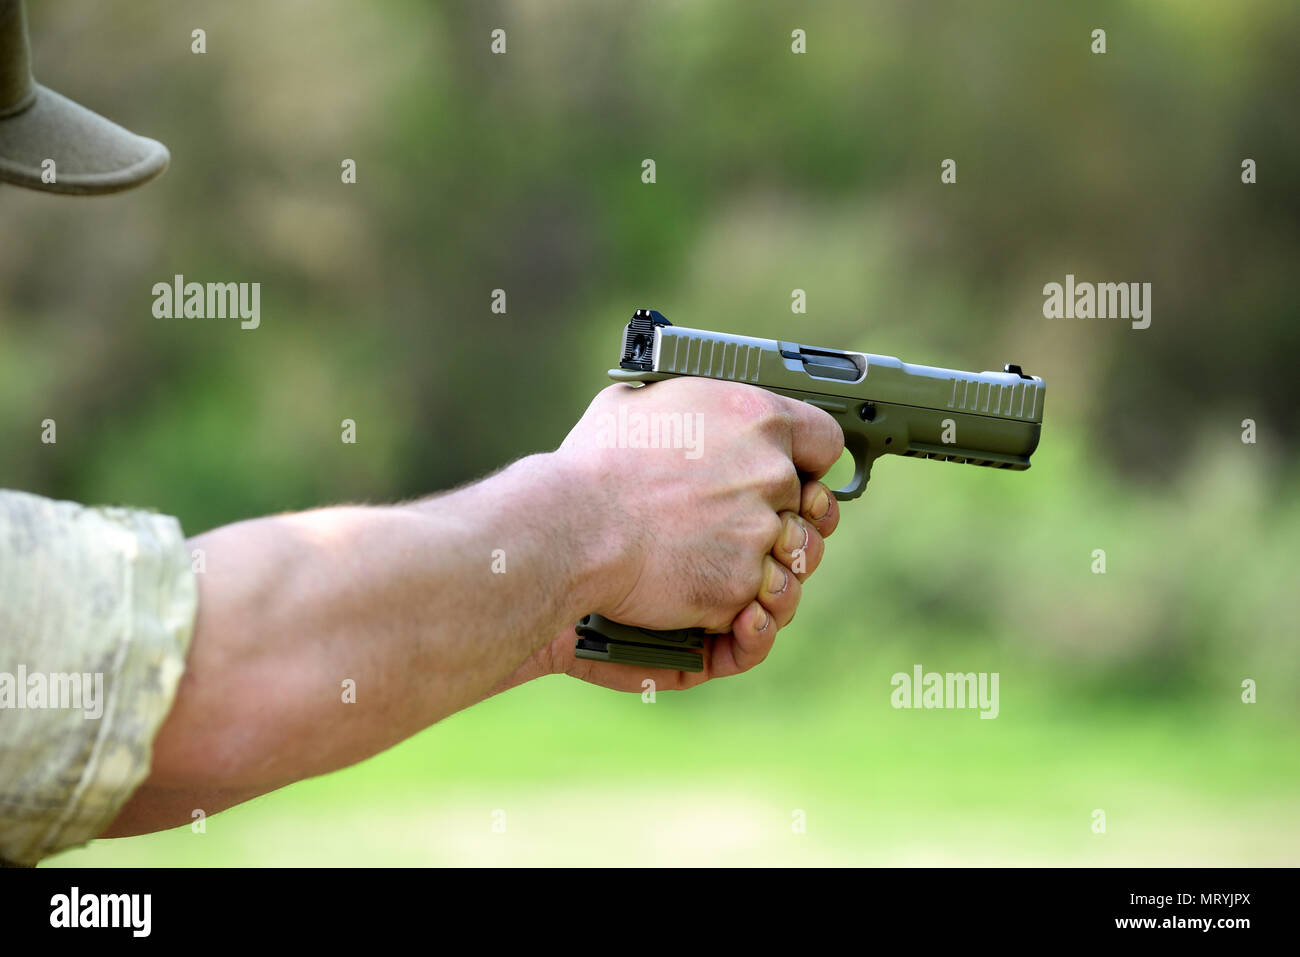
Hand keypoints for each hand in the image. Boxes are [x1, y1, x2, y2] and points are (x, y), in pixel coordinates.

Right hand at [546, 376, 843, 687]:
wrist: (572, 525)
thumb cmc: (594, 463)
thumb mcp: (640, 402)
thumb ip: (683, 404)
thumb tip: (677, 404)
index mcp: (756, 417)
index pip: (824, 438)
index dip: (812, 460)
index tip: (801, 473)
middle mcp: (771, 473)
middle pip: (812, 507)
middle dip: (788, 519)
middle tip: (754, 527)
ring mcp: (760, 532)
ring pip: (794, 560)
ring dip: (774, 568)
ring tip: (737, 570)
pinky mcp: (741, 585)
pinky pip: (763, 604)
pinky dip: (748, 611)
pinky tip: (731, 608)